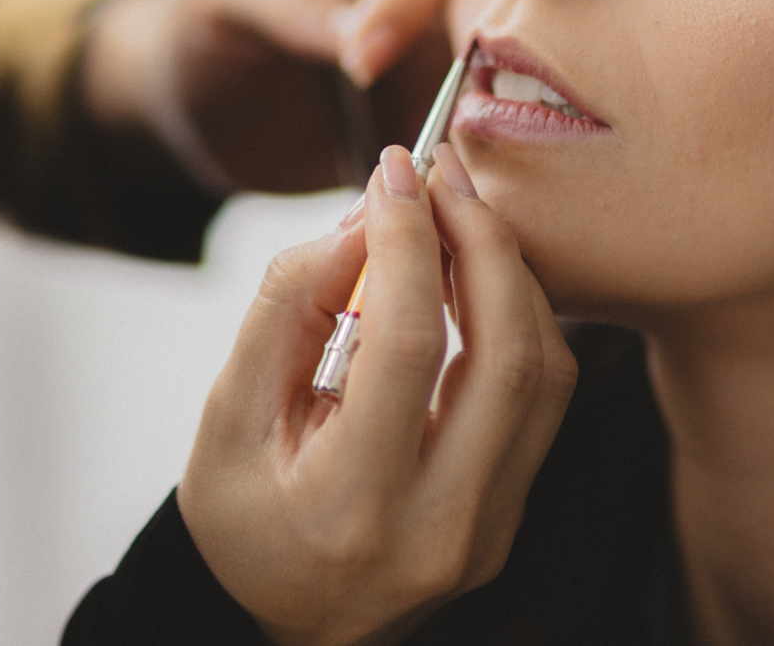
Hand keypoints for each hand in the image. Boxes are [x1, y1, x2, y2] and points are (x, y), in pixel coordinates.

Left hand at [82, 0, 460, 191]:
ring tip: (456, 181)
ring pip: (500, 93)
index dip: (402, 1)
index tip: (359, 62)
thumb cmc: (204, 29)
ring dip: (493, 135)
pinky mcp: (431, 146)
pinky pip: (468, 162)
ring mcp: (437, 80)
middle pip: (489, 16)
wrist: (196, 113)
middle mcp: (425, 8)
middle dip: (494, 58)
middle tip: (461, 116)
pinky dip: (467, 191)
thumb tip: (352, 32)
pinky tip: (442, 223)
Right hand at [178, 144, 577, 645]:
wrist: (284, 621)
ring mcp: (491, 529)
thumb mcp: (226, 415)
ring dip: (511, 273)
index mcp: (353, 507)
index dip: (407, 240)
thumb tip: (362, 220)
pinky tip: (477, 275)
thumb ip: (288, 309)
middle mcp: (441, 527)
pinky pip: (544, 396)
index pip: (408, 344)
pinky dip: (520, 318)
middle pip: (508, 353)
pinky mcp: (514, 515)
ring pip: (547, 371)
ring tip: (459, 213)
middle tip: (444, 171)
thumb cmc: (244, 514)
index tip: (392, 171)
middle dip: (482, 239)